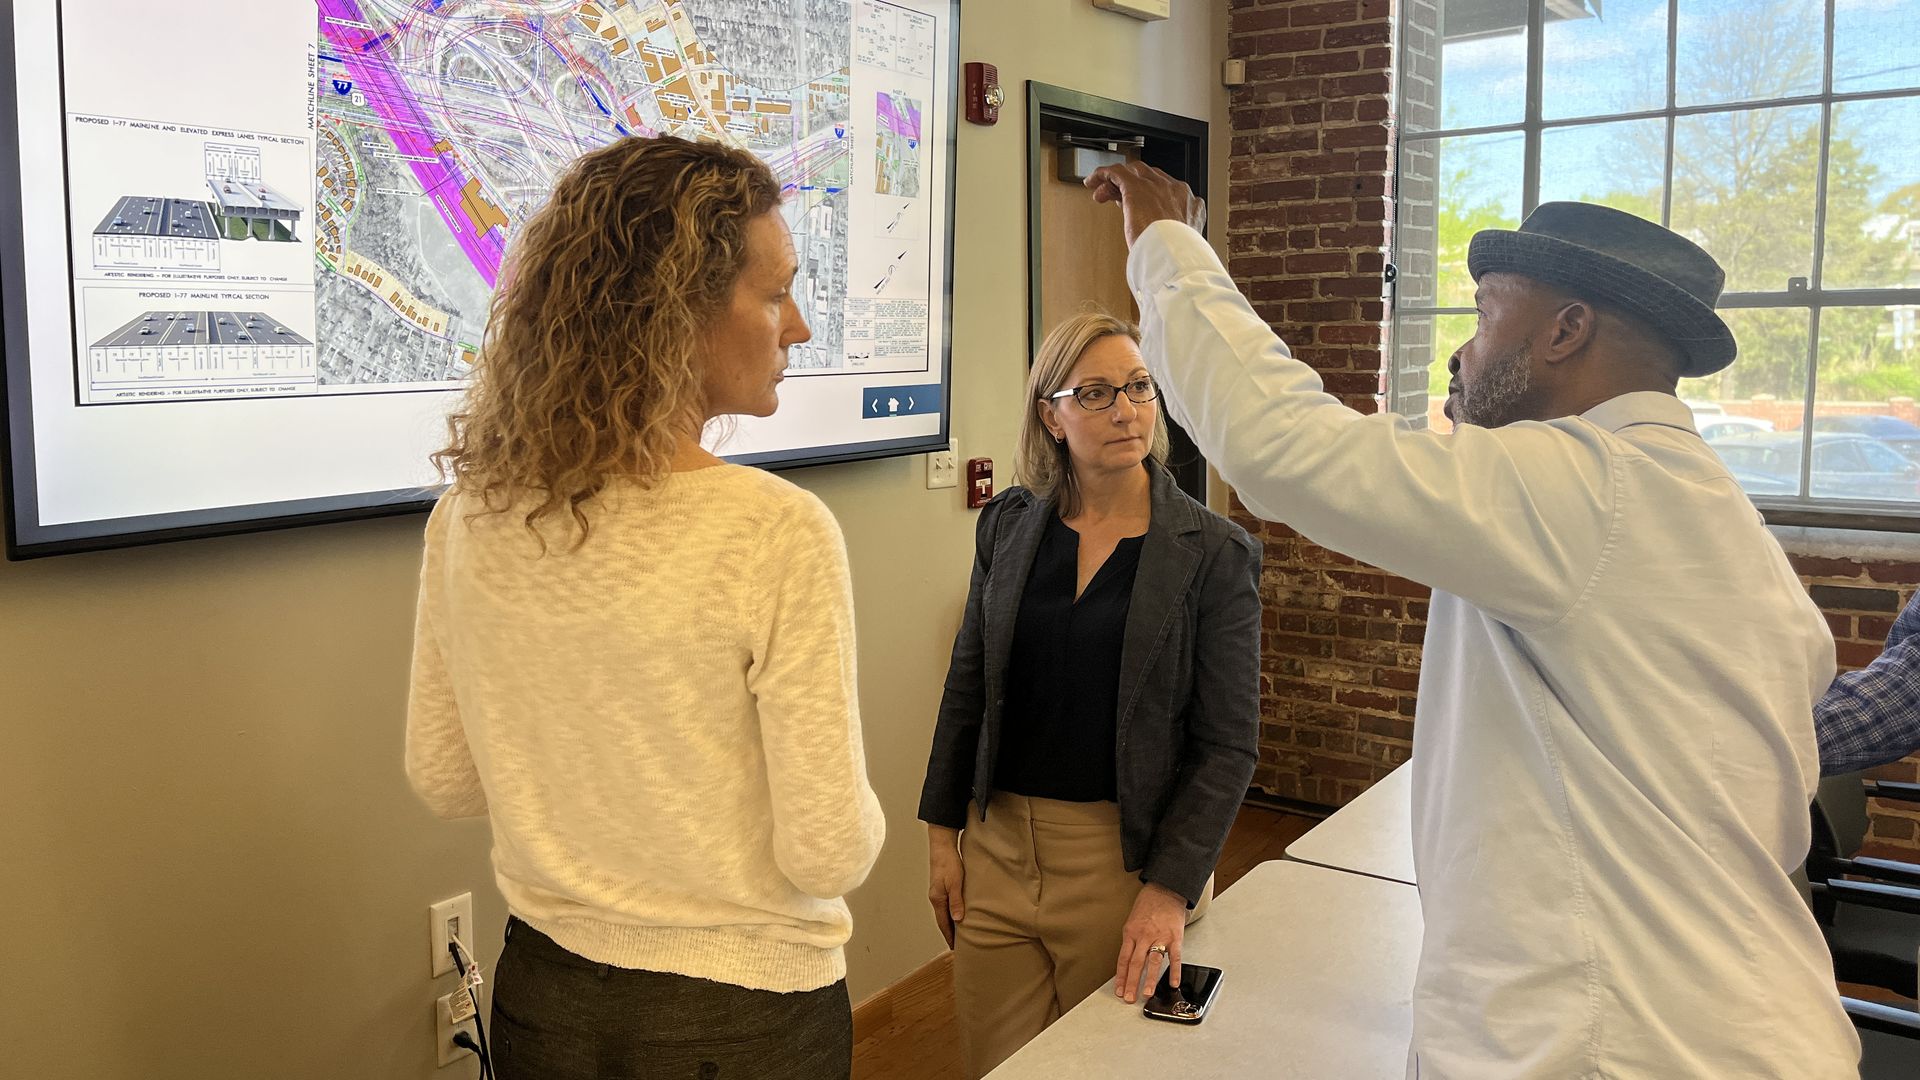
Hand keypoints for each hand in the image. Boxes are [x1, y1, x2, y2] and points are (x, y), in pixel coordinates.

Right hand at [927, 825, 965, 948]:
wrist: (942, 846)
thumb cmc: (949, 863)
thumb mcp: (955, 882)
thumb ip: (956, 901)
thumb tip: (958, 920)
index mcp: (937, 899)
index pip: (943, 923)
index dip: (949, 936)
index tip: (954, 948)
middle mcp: (936, 898)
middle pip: (942, 920)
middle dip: (949, 933)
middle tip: (957, 945)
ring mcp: (937, 893)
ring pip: (944, 913)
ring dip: (950, 923)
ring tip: (959, 933)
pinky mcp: (941, 887)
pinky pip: (946, 905)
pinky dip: (951, 913)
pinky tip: (958, 914)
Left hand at [1083, 161, 1205, 248]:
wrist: (1174, 257)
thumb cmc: (1177, 258)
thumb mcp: (1178, 245)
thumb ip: (1171, 236)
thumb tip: (1156, 241)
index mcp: (1189, 203)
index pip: (1165, 188)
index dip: (1148, 193)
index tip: (1135, 205)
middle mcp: (1174, 189)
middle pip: (1149, 176)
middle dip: (1131, 184)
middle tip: (1117, 198)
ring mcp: (1156, 186)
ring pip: (1133, 172)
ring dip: (1116, 181)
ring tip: (1101, 193)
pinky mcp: (1136, 188)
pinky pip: (1116, 172)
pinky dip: (1103, 174)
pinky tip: (1092, 181)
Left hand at [1114, 881, 1187, 1003]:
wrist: (1165, 890)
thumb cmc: (1148, 905)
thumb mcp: (1132, 921)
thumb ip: (1131, 941)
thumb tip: (1128, 963)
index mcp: (1130, 933)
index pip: (1123, 959)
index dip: (1121, 977)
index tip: (1119, 990)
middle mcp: (1144, 936)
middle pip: (1135, 963)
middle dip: (1132, 983)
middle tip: (1129, 998)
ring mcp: (1160, 936)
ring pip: (1153, 962)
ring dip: (1149, 980)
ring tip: (1147, 994)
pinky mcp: (1175, 937)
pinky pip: (1175, 957)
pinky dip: (1175, 971)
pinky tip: (1173, 983)